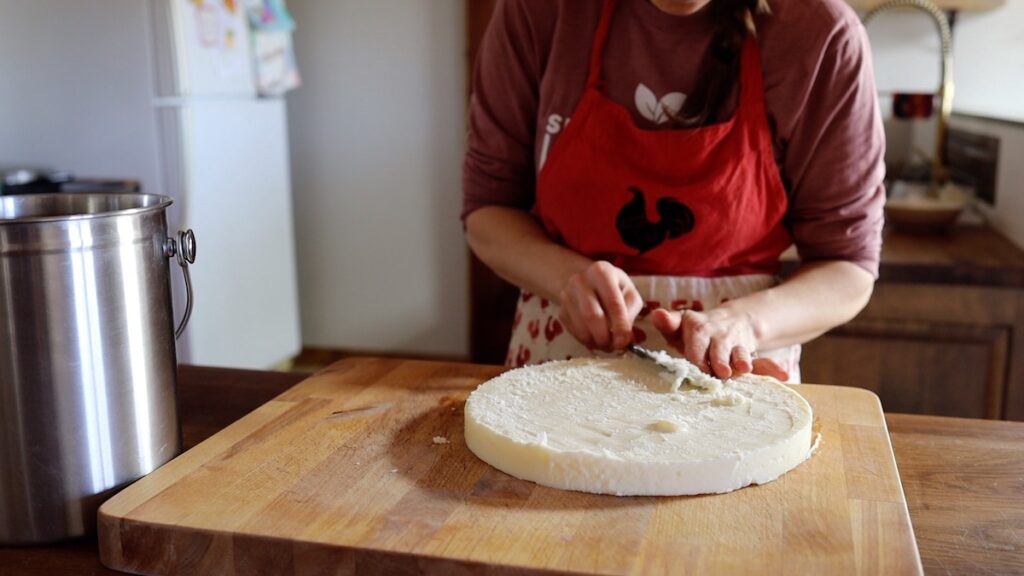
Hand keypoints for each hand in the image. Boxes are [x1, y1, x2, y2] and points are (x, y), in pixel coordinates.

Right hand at [557, 261, 642, 351]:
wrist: (586, 281)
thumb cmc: (613, 287)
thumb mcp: (628, 291)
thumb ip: (630, 310)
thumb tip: (624, 336)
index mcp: (602, 272)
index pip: (612, 303)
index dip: (619, 326)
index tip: (624, 342)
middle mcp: (580, 280)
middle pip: (592, 316)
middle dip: (604, 337)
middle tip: (614, 346)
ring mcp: (567, 295)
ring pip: (581, 327)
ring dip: (595, 342)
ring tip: (606, 344)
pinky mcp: (561, 310)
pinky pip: (573, 332)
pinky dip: (586, 340)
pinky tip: (595, 338)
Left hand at [649, 307, 788, 380]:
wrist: (730, 322)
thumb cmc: (695, 333)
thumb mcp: (679, 327)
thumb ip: (667, 323)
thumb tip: (656, 313)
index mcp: (697, 325)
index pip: (696, 335)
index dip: (696, 351)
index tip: (697, 363)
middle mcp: (717, 334)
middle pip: (718, 348)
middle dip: (718, 359)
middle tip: (719, 371)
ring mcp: (735, 344)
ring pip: (739, 353)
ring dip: (741, 360)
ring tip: (741, 368)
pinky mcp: (749, 353)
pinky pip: (763, 361)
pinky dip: (773, 368)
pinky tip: (782, 374)